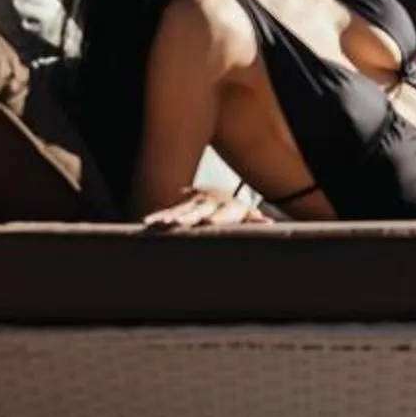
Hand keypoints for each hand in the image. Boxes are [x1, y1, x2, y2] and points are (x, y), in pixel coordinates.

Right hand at [141, 186, 274, 228]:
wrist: (219, 193)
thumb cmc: (235, 210)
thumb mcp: (246, 214)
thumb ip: (254, 219)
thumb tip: (268, 222)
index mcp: (226, 206)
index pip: (221, 213)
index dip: (216, 218)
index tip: (209, 223)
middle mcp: (208, 202)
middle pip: (197, 210)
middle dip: (188, 217)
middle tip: (178, 223)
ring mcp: (193, 203)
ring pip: (180, 210)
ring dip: (169, 216)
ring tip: (159, 223)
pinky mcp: (181, 205)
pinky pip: (168, 211)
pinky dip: (158, 216)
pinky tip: (147, 223)